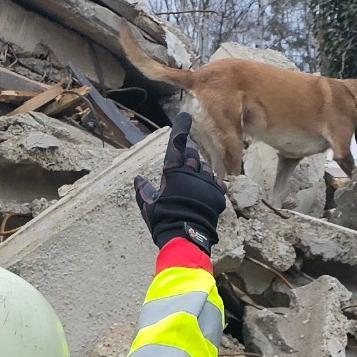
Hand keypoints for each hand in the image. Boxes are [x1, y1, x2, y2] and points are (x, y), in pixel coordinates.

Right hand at [134, 115, 225, 252]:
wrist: (187, 238)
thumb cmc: (163, 222)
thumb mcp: (148, 207)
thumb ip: (143, 191)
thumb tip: (138, 179)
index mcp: (173, 173)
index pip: (177, 144)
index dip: (180, 129)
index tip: (184, 117)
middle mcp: (192, 173)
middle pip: (192, 154)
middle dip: (189, 151)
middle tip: (185, 154)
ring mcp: (207, 183)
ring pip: (205, 167)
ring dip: (199, 168)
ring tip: (193, 177)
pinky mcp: (218, 194)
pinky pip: (216, 181)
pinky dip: (210, 181)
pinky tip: (206, 187)